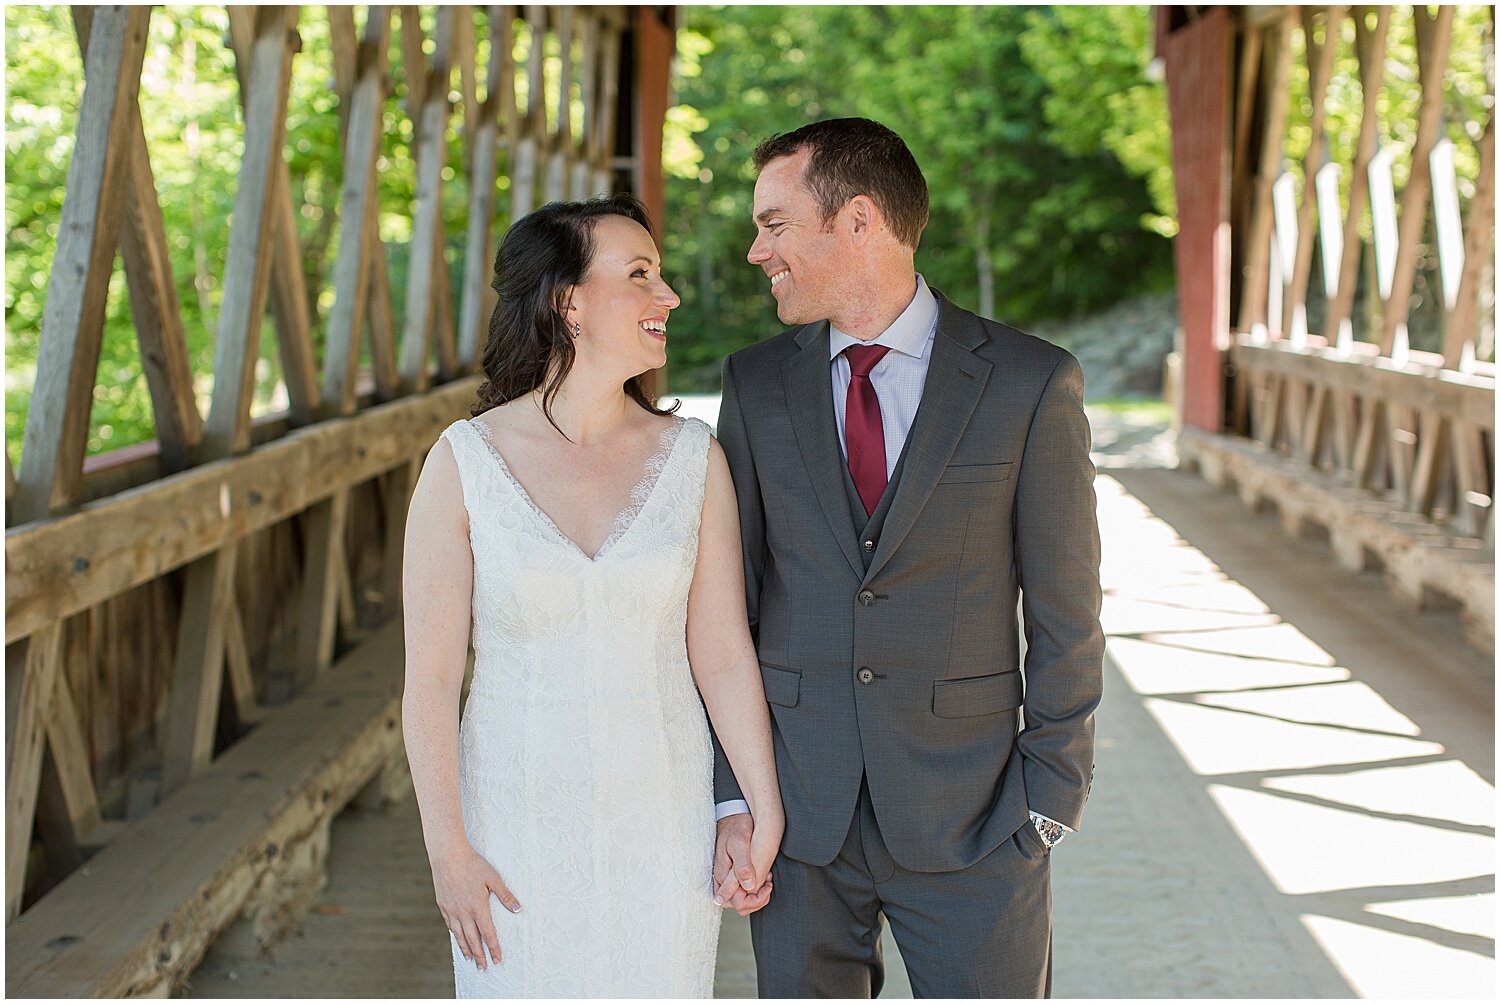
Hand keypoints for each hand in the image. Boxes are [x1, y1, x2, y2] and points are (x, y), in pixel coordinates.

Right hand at [432, 842, 520, 970]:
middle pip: (473, 939)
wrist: (448, 856)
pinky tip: (458, 938)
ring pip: (459, 935)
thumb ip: (505, 895)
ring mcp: (451, 910)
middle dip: (480, 955)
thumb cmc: (473, 864)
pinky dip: (455, 935)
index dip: (494, 948)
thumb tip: (518, 909)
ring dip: (466, 949)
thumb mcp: (493, 878)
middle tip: (484, 967)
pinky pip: (450, 925)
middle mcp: (464, 912)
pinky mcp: (443, 905)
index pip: (487, 934)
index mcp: (478, 907)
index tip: (498, 959)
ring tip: (471, 959)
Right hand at [714, 813, 777, 915]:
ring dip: (756, 894)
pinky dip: (755, 887)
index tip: (767, 887)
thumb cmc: (736, 827)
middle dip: (756, 900)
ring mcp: (727, 877)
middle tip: (769, 884)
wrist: (734, 815)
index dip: (754, 900)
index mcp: (723, 875)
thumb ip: (743, 866)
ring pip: (740, 899)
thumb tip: (749, 886)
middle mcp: (723, 879)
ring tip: (767, 879)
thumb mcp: (740, 843)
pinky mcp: (732, 873)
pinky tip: (763, 875)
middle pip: (738, 905)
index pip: (737, 903)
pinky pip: (742, 889)